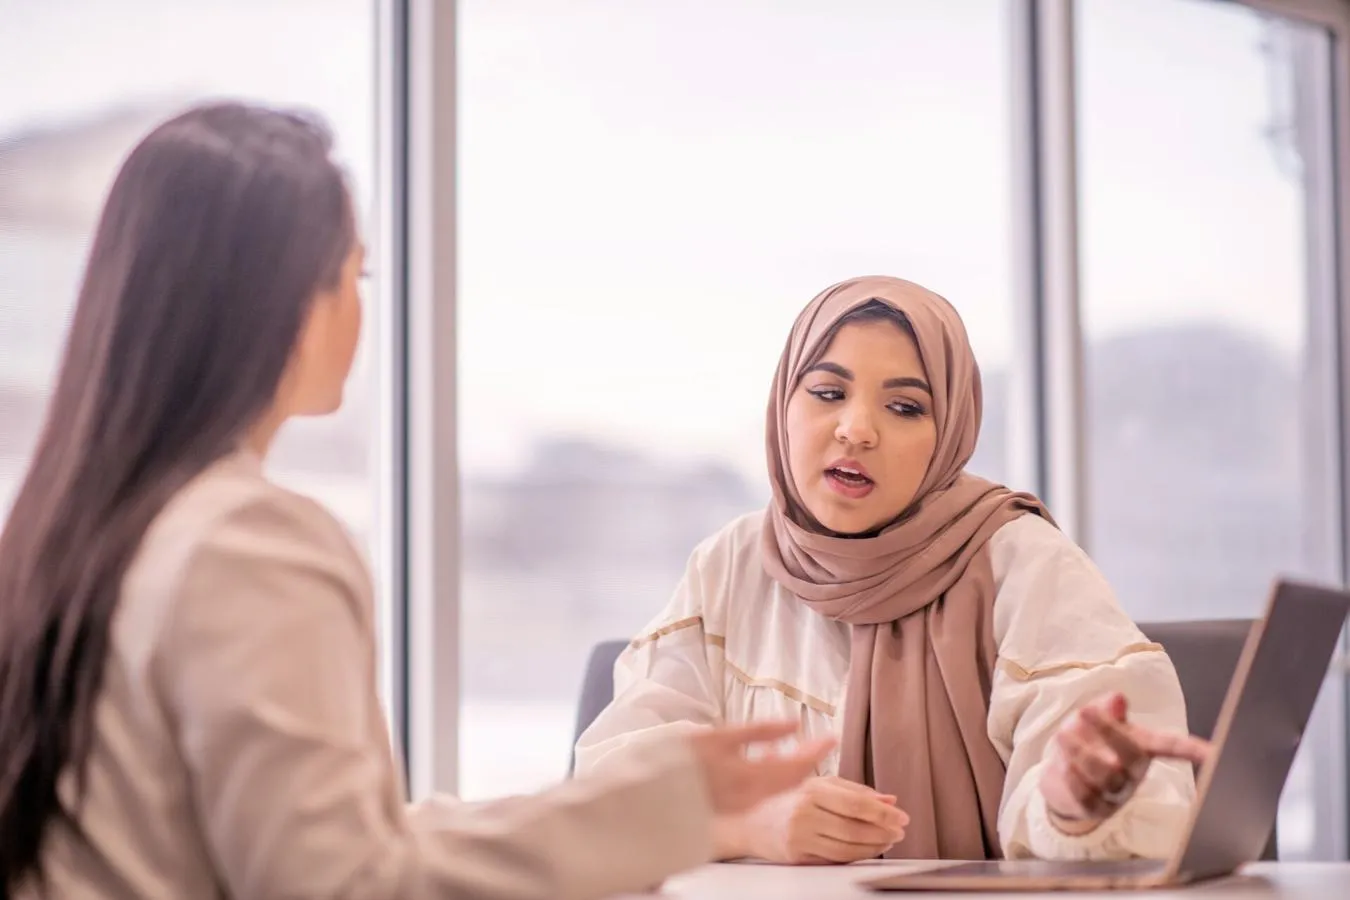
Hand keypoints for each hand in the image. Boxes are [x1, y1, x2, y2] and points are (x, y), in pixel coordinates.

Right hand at [687, 721, 834, 814]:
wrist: (650, 792)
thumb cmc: (681, 758)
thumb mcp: (719, 737)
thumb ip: (759, 732)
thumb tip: (794, 723)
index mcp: (748, 776)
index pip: (796, 766)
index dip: (816, 751)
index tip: (832, 739)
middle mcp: (749, 796)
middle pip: (791, 781)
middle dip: (809, 763)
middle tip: (822, 745)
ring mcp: (740, 805)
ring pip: (779, 789)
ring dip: (794, 773)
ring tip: (802, 754)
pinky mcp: (730, 808)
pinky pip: (764, 795)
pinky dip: (776, 781)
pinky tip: (773, 769)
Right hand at [736, 776, 908, 864]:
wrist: (749, 821)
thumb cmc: (787, 799)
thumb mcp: (819, 785)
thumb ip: (855, 790)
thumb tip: (890, 800)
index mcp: (812, 787)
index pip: (856, 802)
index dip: (883, 812)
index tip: (902, 816)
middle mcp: (804, 810)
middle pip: (854, 827)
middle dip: (882, 831)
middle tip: (899, 832)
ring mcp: (799, 834)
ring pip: (846, 846)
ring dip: (873, 846)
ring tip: (888, 841)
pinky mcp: (796, 854)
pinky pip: (834, 858)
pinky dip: (856, 856)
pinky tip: (867, 851)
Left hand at [1040, 692, 1211, 830]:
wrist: (1062, 777)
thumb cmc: (1088, 743)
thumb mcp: (1096, 720)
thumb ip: (1107, 709)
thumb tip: (1117, 698)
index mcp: (1142, 748)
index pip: (1171, 746)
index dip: (1192, 749)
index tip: (1216, 753)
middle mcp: (1133, 773)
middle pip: (1131, 757)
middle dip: (1109, 732)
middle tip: (1084, 711)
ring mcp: (1116, 794)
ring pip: (1106, 777)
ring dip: (1082, 753)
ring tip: (1062, 734)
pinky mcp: (1095, 809)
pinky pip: (1088, 797)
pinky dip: (1073, 779)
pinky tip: (1062, 764)